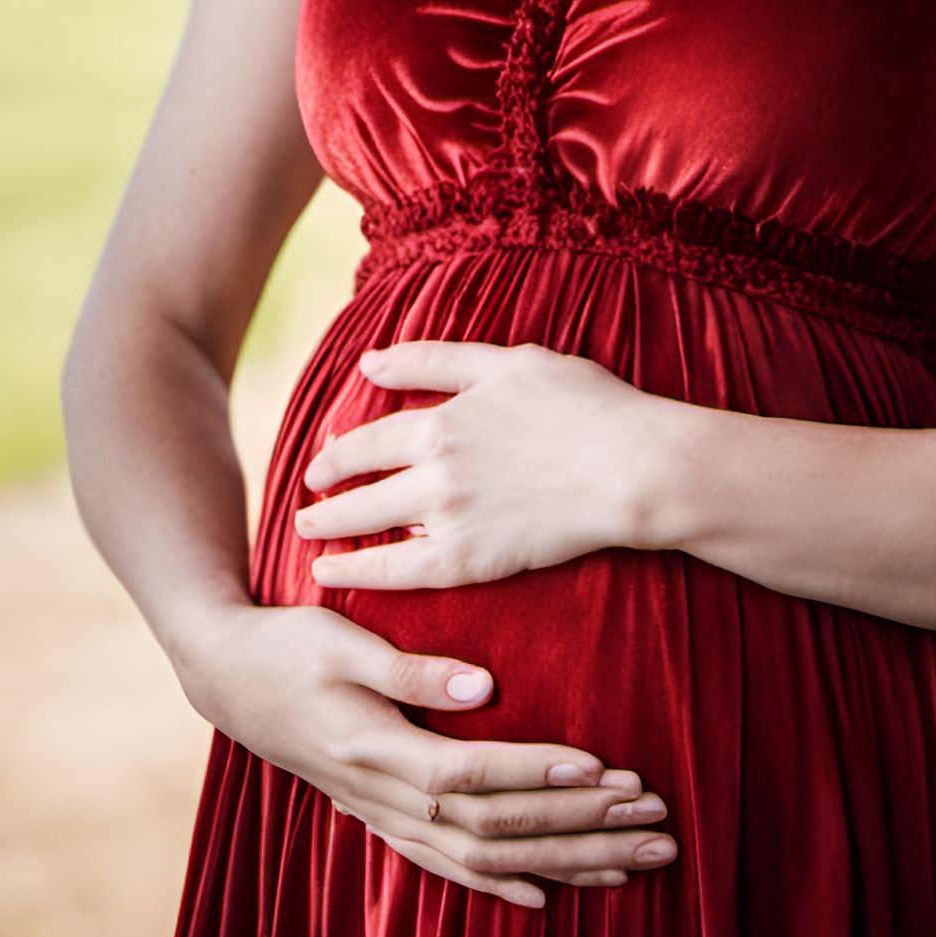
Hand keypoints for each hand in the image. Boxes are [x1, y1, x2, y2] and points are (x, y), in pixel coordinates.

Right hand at [181, 602, 678, 908]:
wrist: (226, 676)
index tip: (604, 768)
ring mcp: (382, 815)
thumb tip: (484, 684)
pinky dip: (501, 886)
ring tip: (633, 858)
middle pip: (492, 831)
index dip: (537, 776)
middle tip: (653, 818)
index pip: (470, 775)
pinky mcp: (381, 818)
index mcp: (374, 747)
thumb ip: (410, 665)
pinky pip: (447, 868)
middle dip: (579, 829)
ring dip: (562, 862)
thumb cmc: (288, 643)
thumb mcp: (340, 638)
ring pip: (482, 860)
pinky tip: (548, 896)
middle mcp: (382, 795)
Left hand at [293, 340, 660, 589]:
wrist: (630, 468)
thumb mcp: (509, 362)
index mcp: (443, 420)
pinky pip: (402, 573)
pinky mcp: (472, 561)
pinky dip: (364, 574)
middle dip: (326, 495)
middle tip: (305, 505)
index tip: (321, 462)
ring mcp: (450, 518)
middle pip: (361, 486)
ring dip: (334, 534)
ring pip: (372, 528)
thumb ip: (437, 360)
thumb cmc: (583, 407)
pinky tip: (340, 576)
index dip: (340, 452)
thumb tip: (372, 361)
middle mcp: (435, 470)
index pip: (369, 439)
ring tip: (310, 541)